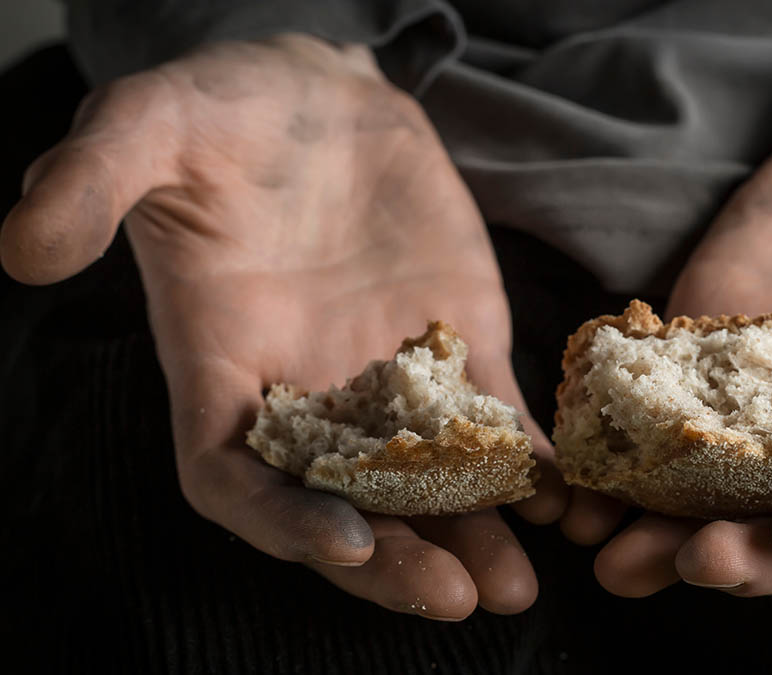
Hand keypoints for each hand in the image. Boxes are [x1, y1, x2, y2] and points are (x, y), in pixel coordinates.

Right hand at [1, 35, 570, 617]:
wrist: (322, 96)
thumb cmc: (224, 110)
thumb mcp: (148, 124)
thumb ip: (92, 181)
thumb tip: (22, 249)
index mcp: (221, 368)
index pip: (234, 478)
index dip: (279, 522)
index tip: (339, 544)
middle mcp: (306, 395)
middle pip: (341, 507)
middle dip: (392, 559)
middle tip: (454, 598)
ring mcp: (389, 381)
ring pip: (427, 485)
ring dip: (470, 538)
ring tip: (516, 584)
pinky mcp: (458, 348)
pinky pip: (495, 422)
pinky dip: (527, 466)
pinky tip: (564, 499)